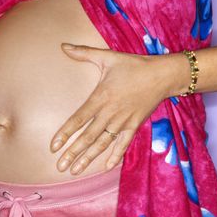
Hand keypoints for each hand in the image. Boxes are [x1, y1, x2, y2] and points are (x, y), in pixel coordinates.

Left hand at [50, 43, 174, 174]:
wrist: (162, 75)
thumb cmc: (133, 65)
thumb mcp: (108, 57)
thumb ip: (84, 53)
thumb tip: (63, 46)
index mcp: (101, 97)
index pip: (78, 119)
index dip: (65, 134)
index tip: (54, 146)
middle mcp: (110, 113)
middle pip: (87, 137)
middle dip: (73, 153)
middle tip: (60, 166)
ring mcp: (123, 122)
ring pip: (102, 144)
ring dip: (89, 158)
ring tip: (75, 171)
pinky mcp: (134, 125)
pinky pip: (123, 144)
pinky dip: (115, 156)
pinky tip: (105, 168)